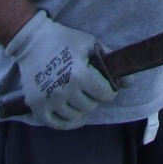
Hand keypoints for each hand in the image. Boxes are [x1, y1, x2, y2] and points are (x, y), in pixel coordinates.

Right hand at [4, 10, 116, 129]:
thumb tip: (129, 82)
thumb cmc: (65, 39)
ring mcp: (49, 99)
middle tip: (90, 88)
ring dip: (81, 108)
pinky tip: (75, 117)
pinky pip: (56, 124)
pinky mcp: (36, 105)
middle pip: (91, 106)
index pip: (105, 94)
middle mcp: (64, 89)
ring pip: (75, 115)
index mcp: (79, 74)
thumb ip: (109, 61)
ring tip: (80, 96)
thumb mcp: (90, 43)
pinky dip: (68, 123)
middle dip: (94, 98)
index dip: (109, 91)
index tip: (107, 87)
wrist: (33, 41)